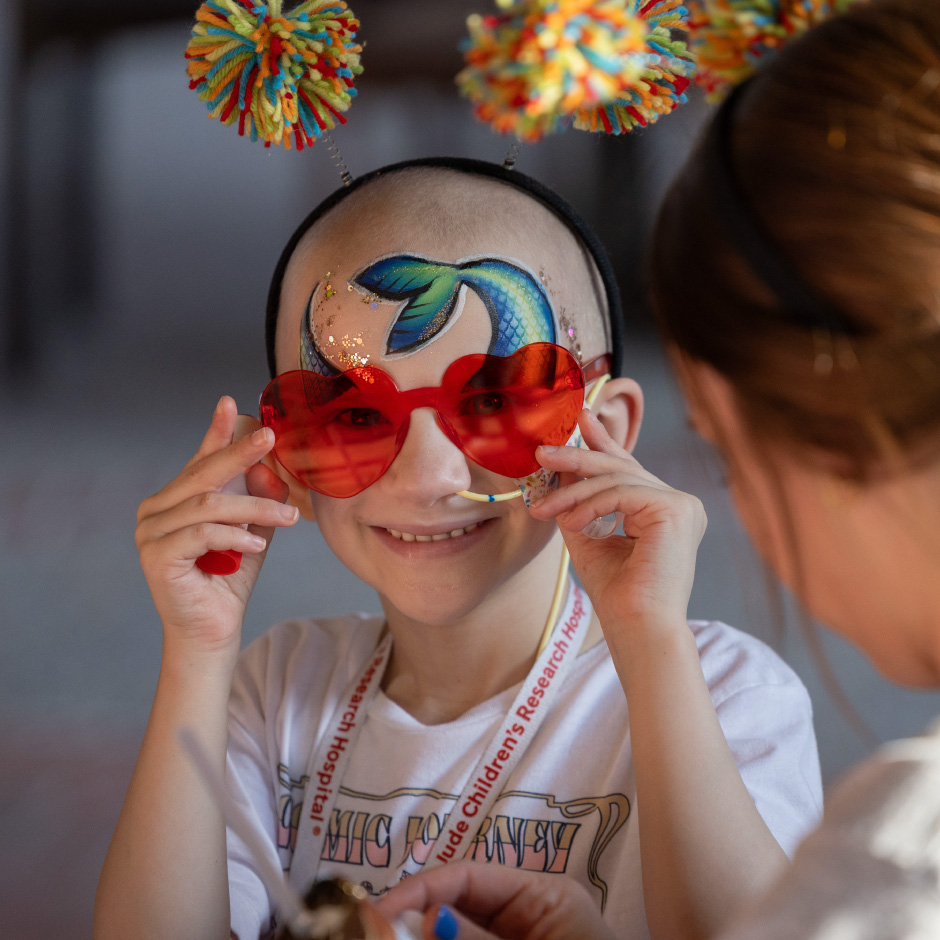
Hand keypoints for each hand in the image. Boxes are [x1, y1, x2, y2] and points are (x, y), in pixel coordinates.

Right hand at [135, 396, 298, 653]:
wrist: (212, 632)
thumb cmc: (229, 581)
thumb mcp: (250, 532)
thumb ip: (256, 500)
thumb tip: (270, 468)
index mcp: (175, 500)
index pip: (199, 460)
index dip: (217, 432)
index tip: (233, 403)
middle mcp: (156, 511)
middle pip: (203, 474)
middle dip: (240, 453)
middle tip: (270, 437)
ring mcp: (151, 533)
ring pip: (209, 505)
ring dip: (254, 507)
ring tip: (288, 515)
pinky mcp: (157, 556)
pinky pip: (202, 534)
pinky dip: (235, 535)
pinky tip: (258, 544)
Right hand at [375, 862, 612, 939]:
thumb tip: (424, 918)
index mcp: (540, 896)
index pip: (466, 875)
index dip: (419, 890)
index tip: (378, 913)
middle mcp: (524, 917)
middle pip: (454, 908)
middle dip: (414, 925)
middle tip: (374, 937)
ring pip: (453, 938)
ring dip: (423, 939)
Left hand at [529, 409, 705, 632]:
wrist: (638, 629)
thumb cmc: (617, 595)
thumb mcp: (588, 536)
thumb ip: (578, 502)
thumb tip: (558, 469)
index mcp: (664, 511)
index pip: (629, 469)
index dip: (603, 441)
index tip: (581, 419)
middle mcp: (680, 504)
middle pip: (621, 467)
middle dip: (578, 457)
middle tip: (543, 451)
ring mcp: (683, 505)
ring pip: (616, 479)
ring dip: (572, 491)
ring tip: (543, 508)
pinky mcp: (677, 509)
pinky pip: (622, 492)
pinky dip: (589, 504)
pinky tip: (570, 521)